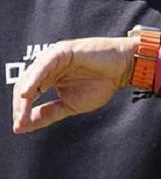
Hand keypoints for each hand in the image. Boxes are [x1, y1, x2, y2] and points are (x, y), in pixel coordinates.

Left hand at [11, 36, 136, 133]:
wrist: (123, 68)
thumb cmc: (102, 83)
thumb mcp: (70, 105)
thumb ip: (48, 113)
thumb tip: (24, 126)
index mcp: (48, 77)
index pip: (27, 94)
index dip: (21, 110)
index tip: (20, 127)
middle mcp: (47, 67)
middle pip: (24, 86)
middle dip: (20, 106)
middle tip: (20, 122)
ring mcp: (53, 58)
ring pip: (30, 77)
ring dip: (24, 97)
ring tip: (22, 113)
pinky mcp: (61, 51)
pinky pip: (43, 66)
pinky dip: (33, 80)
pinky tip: (28, 93)